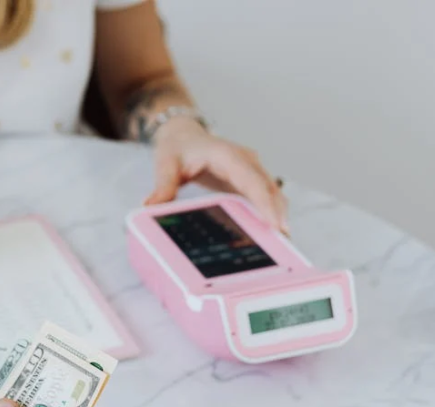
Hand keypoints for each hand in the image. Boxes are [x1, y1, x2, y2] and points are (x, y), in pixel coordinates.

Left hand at [145, 118, 288, 234]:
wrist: (183, 136)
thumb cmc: (176, 149)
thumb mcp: (166, 164)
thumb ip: (163, 185)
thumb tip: (151, 207)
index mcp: (227, 155)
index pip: (251, 179)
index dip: (265, 202)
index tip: (274, 223)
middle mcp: (244, 160)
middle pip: (268, 187)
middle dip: (277, 213)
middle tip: (283, 240)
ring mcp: (250, 169)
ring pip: (272, 192)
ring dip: (278, 214)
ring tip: (282, 242)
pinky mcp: (249, 180)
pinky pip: (265, 196)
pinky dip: (270, 212)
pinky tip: (270, 234)